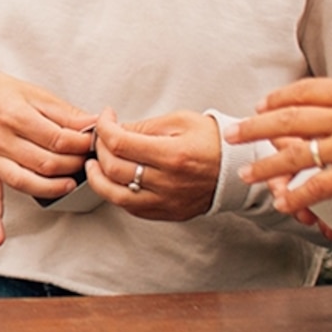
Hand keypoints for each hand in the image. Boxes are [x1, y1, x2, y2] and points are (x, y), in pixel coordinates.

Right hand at [0, 68, 96, 249]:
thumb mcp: (33, 92)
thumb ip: (64, 111)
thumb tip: (96, 122)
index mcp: (16, 115)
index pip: (58, 139)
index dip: (82, 144)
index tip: (95, 142)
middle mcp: (2, 139)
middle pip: (46, 163)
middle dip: (73, 164)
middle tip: (87, 160)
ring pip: (25, 182)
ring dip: (51, 188)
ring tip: (69, 184)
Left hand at [83, 112, 222, 221]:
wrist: (237, 167)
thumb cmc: (212, 141)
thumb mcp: (180, 121)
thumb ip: (145, 126)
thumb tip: (115, 129)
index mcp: (173, 155)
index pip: (120, 143)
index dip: (104, 128)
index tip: (105, 119)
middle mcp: (169, 181)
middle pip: (114, 168)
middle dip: (100, 149)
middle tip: (101, 138)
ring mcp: (168, 201)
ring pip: (117, 196)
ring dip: (98, 179)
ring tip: (94, 164)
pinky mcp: (169, 212)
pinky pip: (132, 208)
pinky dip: (116, 194)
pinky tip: (114, 180)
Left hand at [238, 60, 331, 214]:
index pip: (308, 92)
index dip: (280, 98)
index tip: (263, 103)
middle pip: (288, 120)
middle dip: (255, 127)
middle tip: (232, 134)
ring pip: (295, 154)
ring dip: (266, 165)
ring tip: (244, 174)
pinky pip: (319, 187)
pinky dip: (298, 196)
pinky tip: (283, 205)